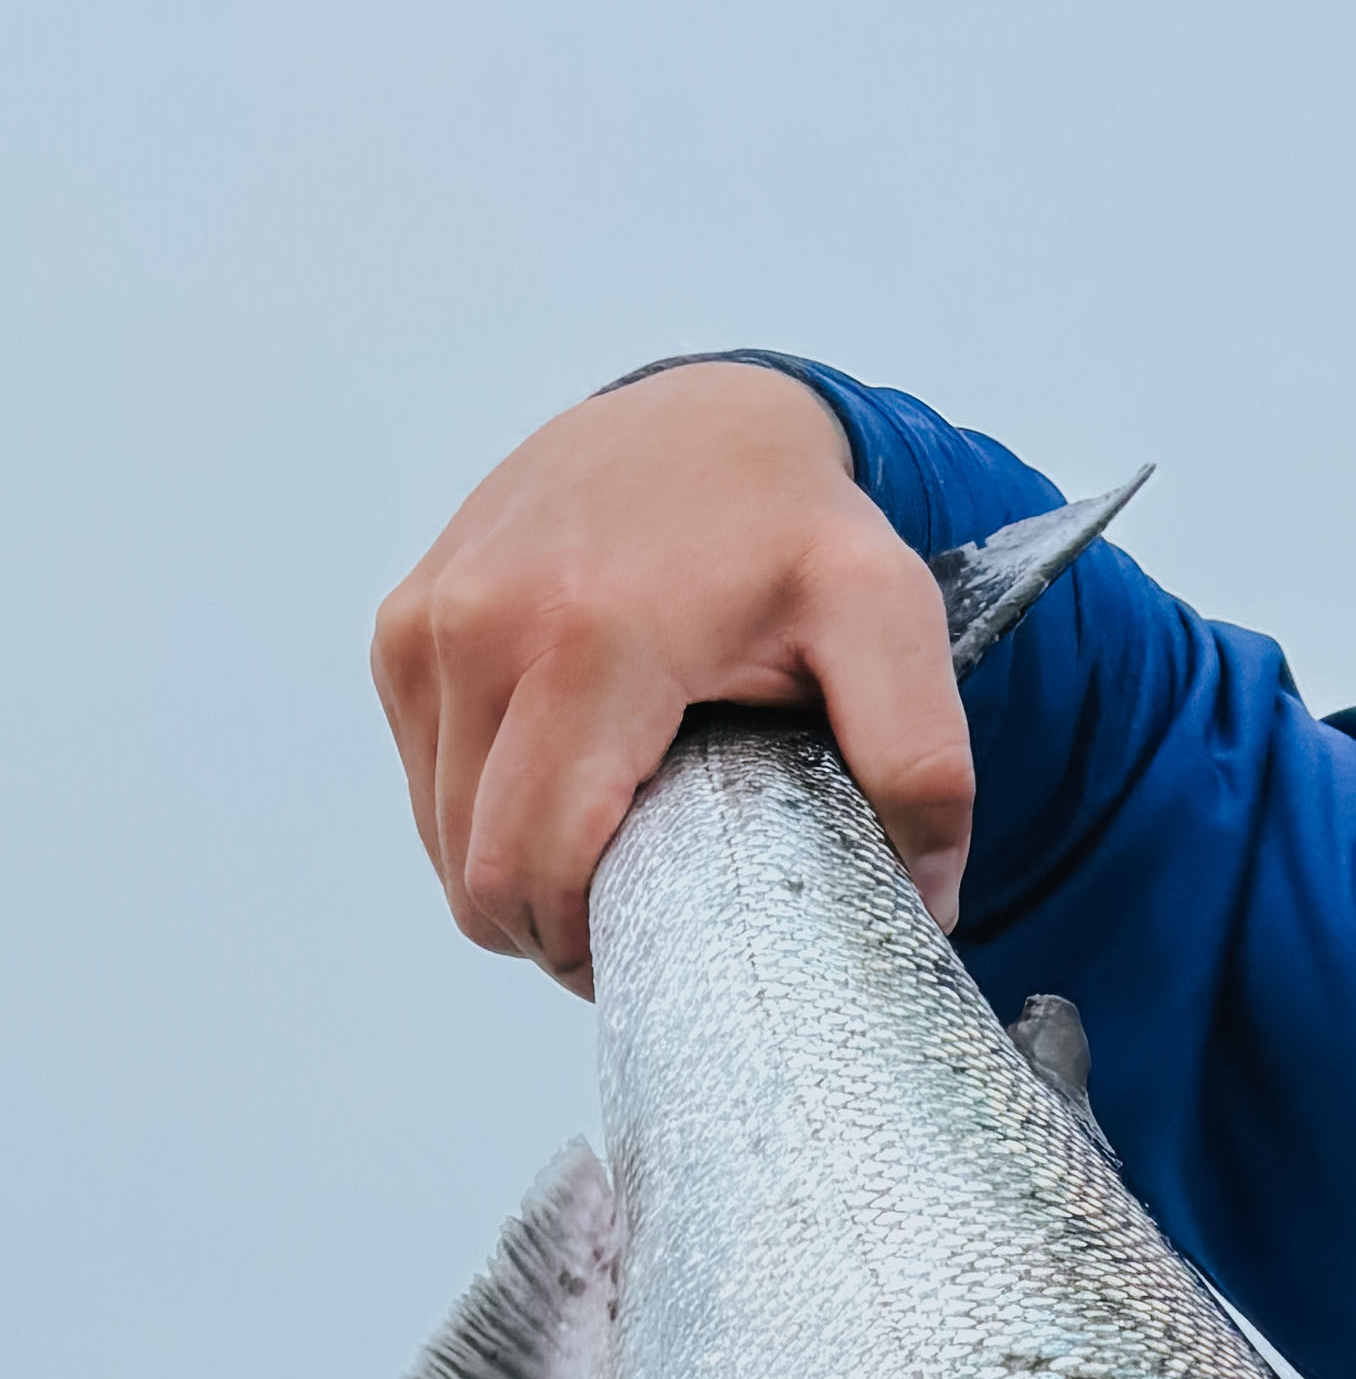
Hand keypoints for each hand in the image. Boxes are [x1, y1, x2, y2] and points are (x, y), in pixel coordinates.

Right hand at [374, 363, 972, 990]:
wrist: (709, 420)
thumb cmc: (794, 528)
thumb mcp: (889, 622)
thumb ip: (922, 763)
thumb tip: (926, 903)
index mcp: (589, 639)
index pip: (533, 864)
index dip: (584, 948)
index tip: (652, 957)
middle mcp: (483, 624)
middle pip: (478, 869)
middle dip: (549, 930)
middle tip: (642, 924)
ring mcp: (429, 622)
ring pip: (442, 836)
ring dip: (516, 875)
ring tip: (613, 852)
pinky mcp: (406, 624)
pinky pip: (426, 776)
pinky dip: (486, 814)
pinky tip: (568, 789)